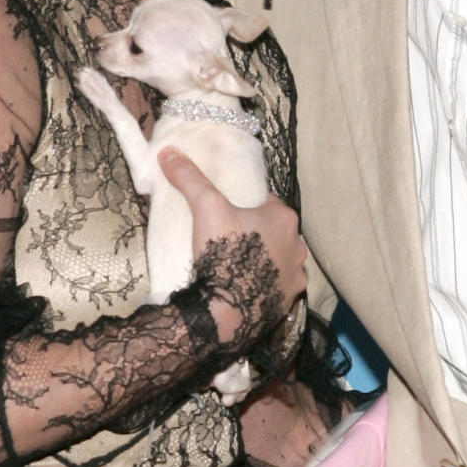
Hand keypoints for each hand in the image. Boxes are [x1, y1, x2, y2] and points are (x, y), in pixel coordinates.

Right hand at [157, 148, 306, 327]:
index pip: (266, 202)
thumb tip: (169, 152)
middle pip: (274, 231)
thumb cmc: (222, 253)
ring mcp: (295, 276)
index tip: (227, 212)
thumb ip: (190, 179)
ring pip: (279, 259)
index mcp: (284, 217)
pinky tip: (247, 287)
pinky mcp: (288, 302)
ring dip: (264, 260)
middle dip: (256, 233)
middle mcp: (297, 245)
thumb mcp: (204, 207)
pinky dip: (266, 285)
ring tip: (236, 264)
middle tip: (227, 238)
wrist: (224, 313)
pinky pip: (278, 287)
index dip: (247, 205)